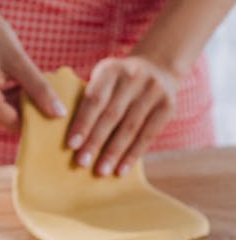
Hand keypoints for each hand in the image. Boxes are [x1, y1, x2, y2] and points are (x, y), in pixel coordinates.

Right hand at [0, 0, 65, 131]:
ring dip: (11, 102)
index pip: (13, 122)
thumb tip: (60, 114)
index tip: (53, 110)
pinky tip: (4, 79)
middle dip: (23, 107)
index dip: (35, 117)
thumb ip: (40, 89)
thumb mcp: (18, 60)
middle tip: (39, 89)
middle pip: (3, 120)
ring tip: (19, 79)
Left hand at [68, 55, 178, 175]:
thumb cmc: (117, 83)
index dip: (83, 122)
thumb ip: (89, 100)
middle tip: (82, 163)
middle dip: (95, 141)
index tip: (71, 145)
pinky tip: (121, 170)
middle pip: (112, 115)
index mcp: (111, 70)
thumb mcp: (103, 80)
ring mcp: (154, 91)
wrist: (157, 68)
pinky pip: (148, 135)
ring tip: (101, 171)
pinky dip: (133, 155)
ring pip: (130, 128)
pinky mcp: (167, 106)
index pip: (95, 99)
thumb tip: (71, 139)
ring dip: (114, 153)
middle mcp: (134, 77)